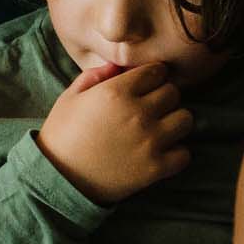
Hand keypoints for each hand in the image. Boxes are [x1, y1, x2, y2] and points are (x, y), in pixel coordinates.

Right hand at [36, 62, 193, 204]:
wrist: (58, 178)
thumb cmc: (62, 134)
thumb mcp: (71, 97)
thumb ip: (95, 75)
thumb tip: (118, 65)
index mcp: (116, 92)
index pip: (156, 71)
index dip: (152, 76)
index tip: (146, 85)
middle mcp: (138, 113)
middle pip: (173, 92)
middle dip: (163, 97)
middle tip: (151, 107)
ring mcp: (150, 141)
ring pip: (185, 119)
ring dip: (175, 121)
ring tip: (160, 128)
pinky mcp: (156, 168)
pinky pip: (185, 153)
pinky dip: (176, 152)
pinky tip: (161, 152)